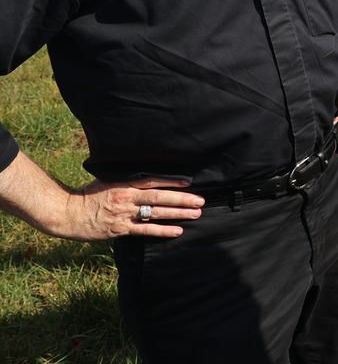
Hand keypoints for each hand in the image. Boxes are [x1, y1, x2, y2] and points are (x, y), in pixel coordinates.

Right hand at [63, 177, 202, 240]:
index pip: (153, 181)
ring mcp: (124, 214)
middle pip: (159, 197)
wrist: (67, 213)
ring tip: (195, 214)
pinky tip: (177, 231)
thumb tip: (146, 177)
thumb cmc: (88, 196)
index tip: (189, 183)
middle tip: (200, 201)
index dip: (172, 182)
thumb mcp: (107, 181)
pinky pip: (145, 231)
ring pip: (156, 213)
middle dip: (182, 199)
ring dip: (177, 213)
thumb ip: (126, 180)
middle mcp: (126, 198)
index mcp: (124, 184)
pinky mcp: (120, 229)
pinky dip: (162, 230)